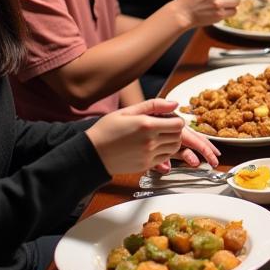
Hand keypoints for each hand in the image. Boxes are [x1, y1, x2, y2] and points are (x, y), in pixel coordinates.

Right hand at [85, 99, 218, 174]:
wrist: (91, 154)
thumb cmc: (106, 130)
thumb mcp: (128, 111)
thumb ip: (154, 106)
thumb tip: (174, 104)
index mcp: (146, 125)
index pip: (178, 124)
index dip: (176, 121)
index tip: (168, 119)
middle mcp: (150, 141)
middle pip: (179, 137)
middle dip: (175, 131)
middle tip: (164, 128)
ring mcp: (148, 155)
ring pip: (174, 148)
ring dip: (171, 142)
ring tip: (157, 136)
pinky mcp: (146, 165)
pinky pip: (164, 158)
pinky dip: (163, 152)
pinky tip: (152, 146)